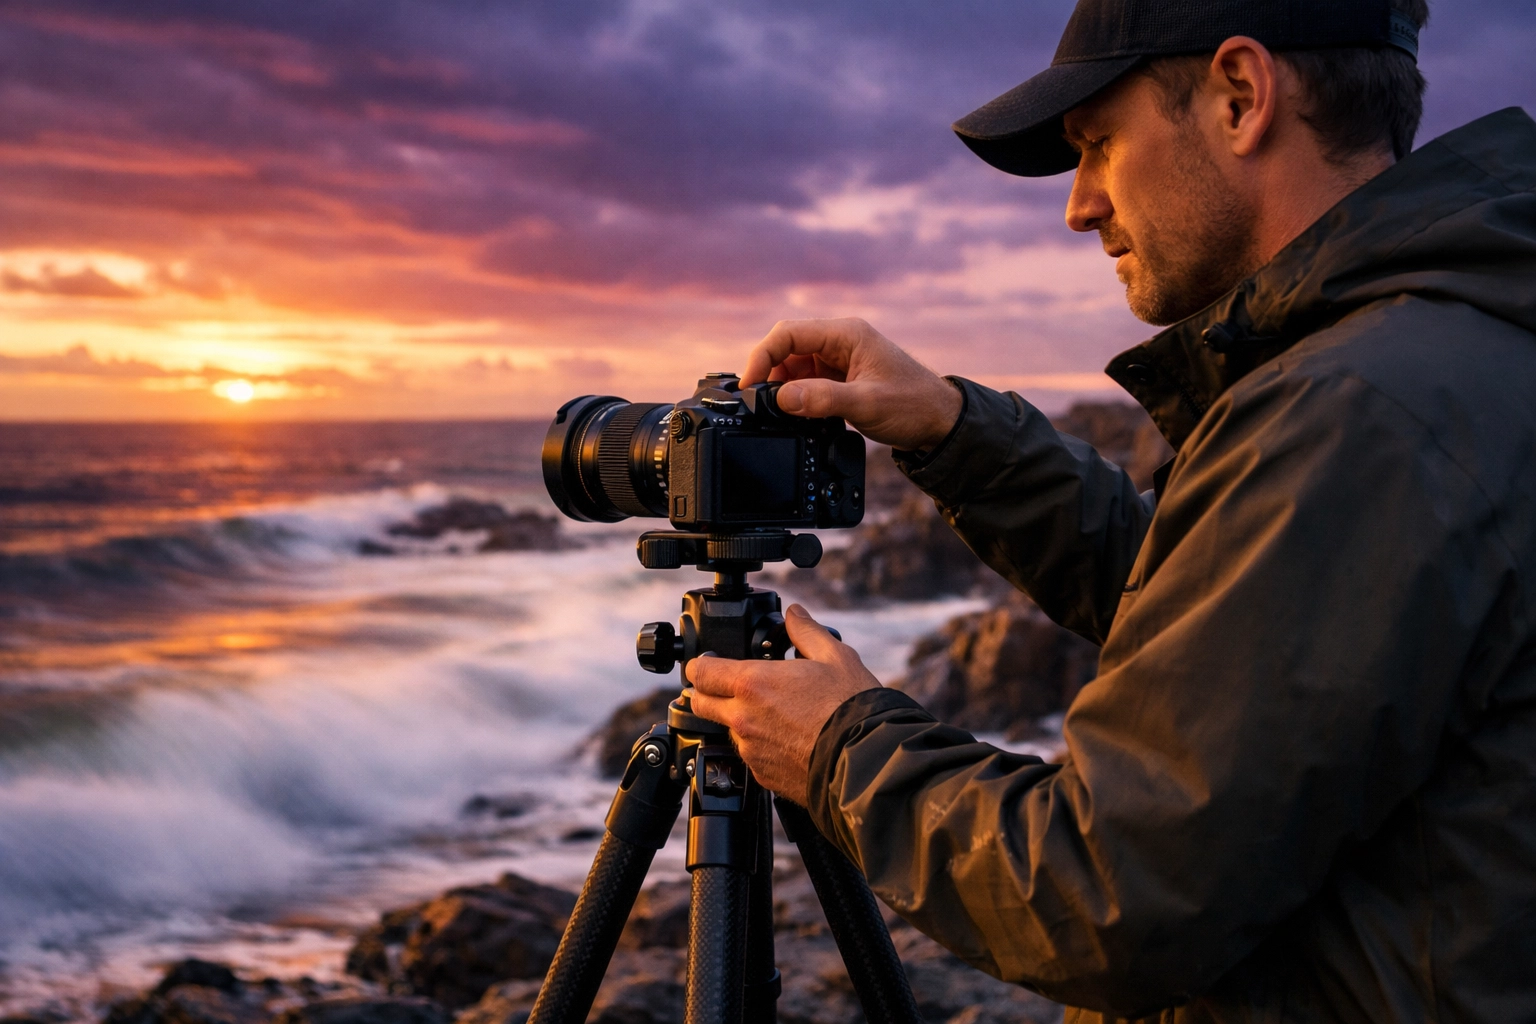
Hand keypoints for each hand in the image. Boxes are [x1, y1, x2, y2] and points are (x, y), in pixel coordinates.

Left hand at [685, 604, 880, 806]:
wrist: (864, 761)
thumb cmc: (850, 708)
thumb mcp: (834, 655)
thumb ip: (805, 631)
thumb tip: (794, 614)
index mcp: (753, 683)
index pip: (701, 672)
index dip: (701, 665)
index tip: (709, 664)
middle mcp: (743, 718)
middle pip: (700, 704)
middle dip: (707, 693)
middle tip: (729, 686)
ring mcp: (751, 750)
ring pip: (728, 730)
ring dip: (740, 720)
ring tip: (774, 713)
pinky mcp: (762, 775)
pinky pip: (751, 755)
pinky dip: (761, 745)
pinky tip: (787, 739)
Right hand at [741, 318, 961, 451]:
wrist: (940, 423)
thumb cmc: (914, 405)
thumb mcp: (866, 403)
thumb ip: (822, 400)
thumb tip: (781, 399)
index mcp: (847, 334)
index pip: (789, 334)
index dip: (762, 356)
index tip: (750, 385)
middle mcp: (840, 342)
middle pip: (787, 348)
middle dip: (770, 374)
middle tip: (760, 404)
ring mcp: (840, 361)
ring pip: (795, 368)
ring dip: (783, 389)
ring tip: (781, 414)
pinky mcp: (841, 379)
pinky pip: (807, 383)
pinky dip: (797, 398)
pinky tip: (797, 415)